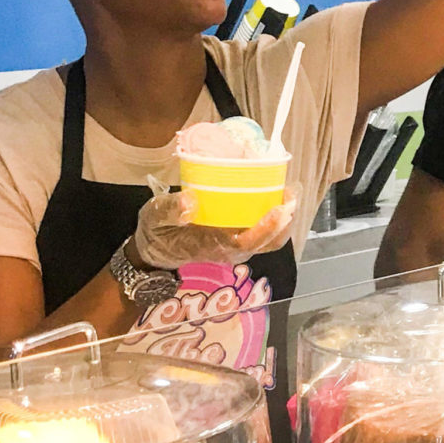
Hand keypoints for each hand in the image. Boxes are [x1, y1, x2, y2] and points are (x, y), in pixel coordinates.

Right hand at [131, 178, 300, 269]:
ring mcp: (235, 246)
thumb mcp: (154, 217)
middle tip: (291, 191)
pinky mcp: (237, 239)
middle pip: (268, 242)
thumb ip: (169, 210)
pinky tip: (275, 196)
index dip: (266, 227)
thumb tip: (190, 201)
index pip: (246, 241)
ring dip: (283, 218)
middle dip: (284, 219)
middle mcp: (230, 249)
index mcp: (212, 245)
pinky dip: (273, 217)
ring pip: (269, 239)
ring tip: (288, 191)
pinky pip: (262, 232)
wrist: (152, 251)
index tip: (280, 208)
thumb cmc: (156, 232)